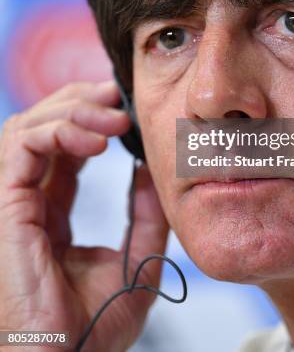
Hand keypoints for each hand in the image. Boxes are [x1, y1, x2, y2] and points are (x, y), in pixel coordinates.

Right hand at [0, 80, 169, 350]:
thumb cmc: (92, 331)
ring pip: (27, 126)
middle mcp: (27, 201)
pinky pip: (20, 146)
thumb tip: (150, 169)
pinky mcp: (3, 206)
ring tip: (116, 118)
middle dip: (81, 101)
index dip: (91, 117)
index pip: (64, 146)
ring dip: (73, 110)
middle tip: (118, 94)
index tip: (126, 105)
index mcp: (51, 211)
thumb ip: (144, 215)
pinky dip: (58, 130)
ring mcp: (12, 201)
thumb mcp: (136, 262)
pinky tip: (97, 141)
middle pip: (42, 126)